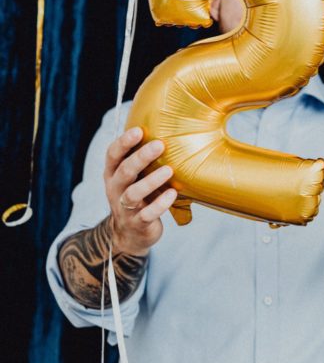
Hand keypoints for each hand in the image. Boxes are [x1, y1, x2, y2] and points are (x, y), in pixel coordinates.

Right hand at [104, 127, 176, 255]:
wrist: (130, 234)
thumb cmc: (139, 195)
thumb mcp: (136, 177)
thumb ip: (144, 159)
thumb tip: (168, 128)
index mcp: (113, 173)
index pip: (113, 155)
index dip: (124, 142)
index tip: (139, 130)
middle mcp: (115, 188)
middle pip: (124, 171)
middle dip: (141, 157)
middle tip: (160, 144)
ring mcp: (125, 207)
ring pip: (133, 193)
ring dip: (151, 181)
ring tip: (169, 170)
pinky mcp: (138, 223)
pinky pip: (147, 214)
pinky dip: (160, 204)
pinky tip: (172, 194)